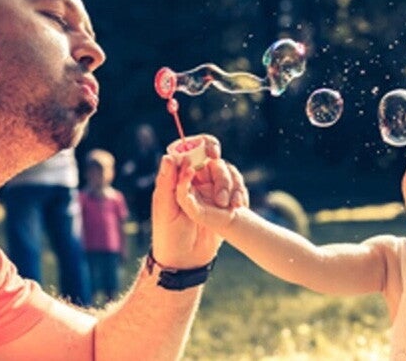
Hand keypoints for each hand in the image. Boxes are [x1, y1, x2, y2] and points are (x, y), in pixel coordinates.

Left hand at [150, 135, 245, 267]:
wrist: (186, 261)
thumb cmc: (169, 234)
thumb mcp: (165, 209)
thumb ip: (168, 183)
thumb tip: (168, 157)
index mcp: (179, 177)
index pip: (192, 149)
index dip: (204, 144)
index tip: (213, 153)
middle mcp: (196, 180)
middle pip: (216, 161)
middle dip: (222, 175)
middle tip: (221, 197)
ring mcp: (212, 190)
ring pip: (229, 173)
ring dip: (232, 187)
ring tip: (226, 207)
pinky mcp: (225, 202)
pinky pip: (238, 188)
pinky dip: (240, 195)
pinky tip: (236, 209)